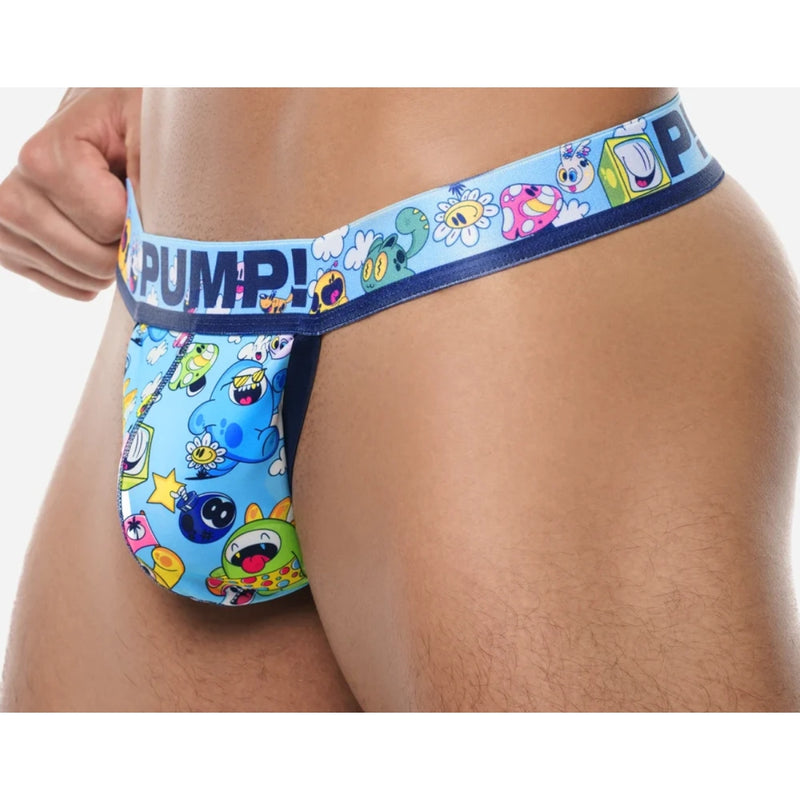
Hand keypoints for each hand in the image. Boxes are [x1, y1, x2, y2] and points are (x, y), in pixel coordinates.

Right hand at [0, 88, 141, 299]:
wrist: (99, 114)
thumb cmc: (127, 114)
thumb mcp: (149, 121)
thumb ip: (153, 169)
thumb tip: (154, 228)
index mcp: (44, 158)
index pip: (110, 226)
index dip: (140, 216)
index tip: (140, 188)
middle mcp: (14, 194)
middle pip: (94, 260)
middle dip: (128, 244)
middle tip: (132, 208)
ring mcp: (6, 224)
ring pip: (82, 277)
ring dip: (112, 261)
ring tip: (112, 217)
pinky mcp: (10, 246)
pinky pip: (67, 285)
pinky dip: (95, 274)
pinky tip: (97, 238)